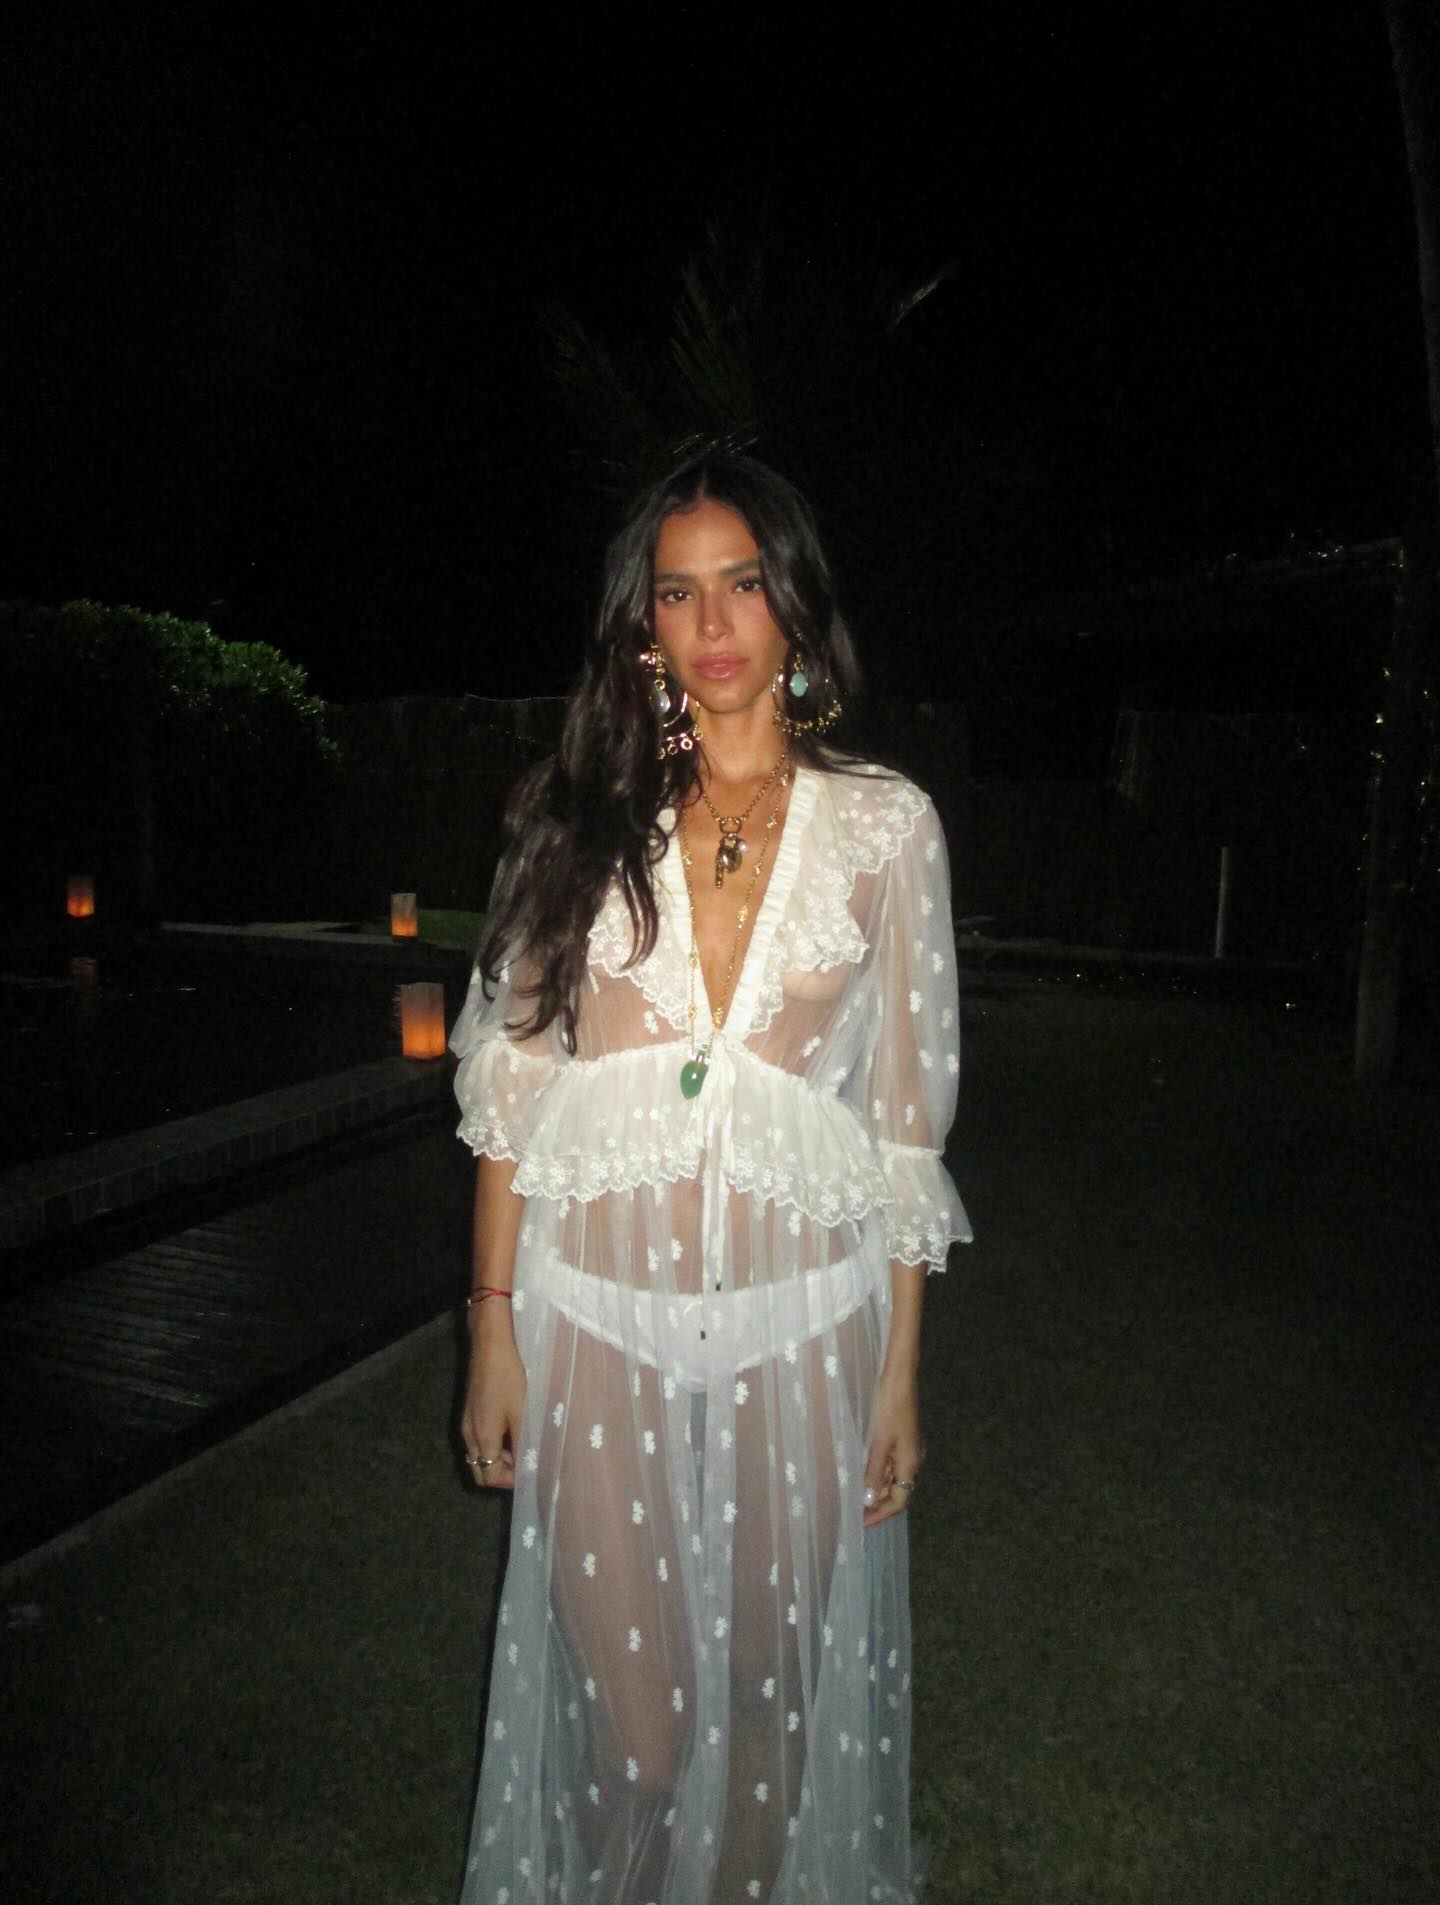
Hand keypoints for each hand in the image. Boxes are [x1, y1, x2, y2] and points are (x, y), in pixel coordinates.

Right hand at [460, 1311, 526, 1490]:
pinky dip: (492, 1445)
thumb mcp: (522, 1411)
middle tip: (525, 1464)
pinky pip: (477, 1441)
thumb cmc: (508, 1378)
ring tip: (523, 1447)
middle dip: (501, 1473)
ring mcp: (466, 1423)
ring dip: (498, 1459)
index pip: (488, 1476)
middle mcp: (469, 1435)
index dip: (509, 1481)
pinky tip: (511, 1431)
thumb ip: (523, 1441)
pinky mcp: (469, 1412)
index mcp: (482, 1438)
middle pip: (479, 1470)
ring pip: (478, 1455)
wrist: (490, 1347)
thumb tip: (529, 1465)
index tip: (528, 1473)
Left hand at [862, 1363, 923, 1528]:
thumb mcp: (878, 1441)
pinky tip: (862, 1472)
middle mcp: (912, 1458)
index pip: (899, 1501)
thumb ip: (874, 1472)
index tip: (861, 1523)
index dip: (880, 1514)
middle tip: (854, 1512)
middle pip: (898, 1491)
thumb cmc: (889, 1407)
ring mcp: (908, 1448)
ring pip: (893, 1477)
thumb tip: (870, 1500)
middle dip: (877, 1504)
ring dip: (876, 1489)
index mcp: (910, 1462)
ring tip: (854, 1495)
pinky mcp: (902, 1437)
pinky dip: (877, 1473)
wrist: (900, 1376)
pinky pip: (890, 1464)